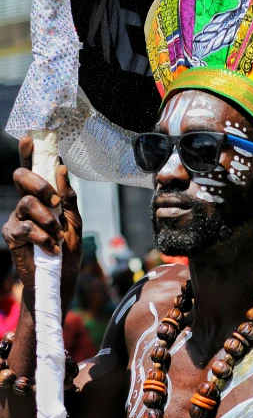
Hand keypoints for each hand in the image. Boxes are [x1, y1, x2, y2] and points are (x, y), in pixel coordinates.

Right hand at [2, 136, 81, 301]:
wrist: (59, 280)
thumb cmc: (68, 252)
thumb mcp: (75, 223)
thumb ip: (69, 198)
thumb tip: (62, 169)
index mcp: (42, 198)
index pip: (33, 171)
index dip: (29, 153)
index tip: (30, 136)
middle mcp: (26, 204)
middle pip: (22, 178)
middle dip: (40, 184)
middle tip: (55, 202)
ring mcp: (16, 219)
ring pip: (26, 203)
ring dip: (47, 220)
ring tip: (57, 236)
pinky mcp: (11, 236)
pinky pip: (23, 226)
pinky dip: (41, 237)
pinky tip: (49, 248)